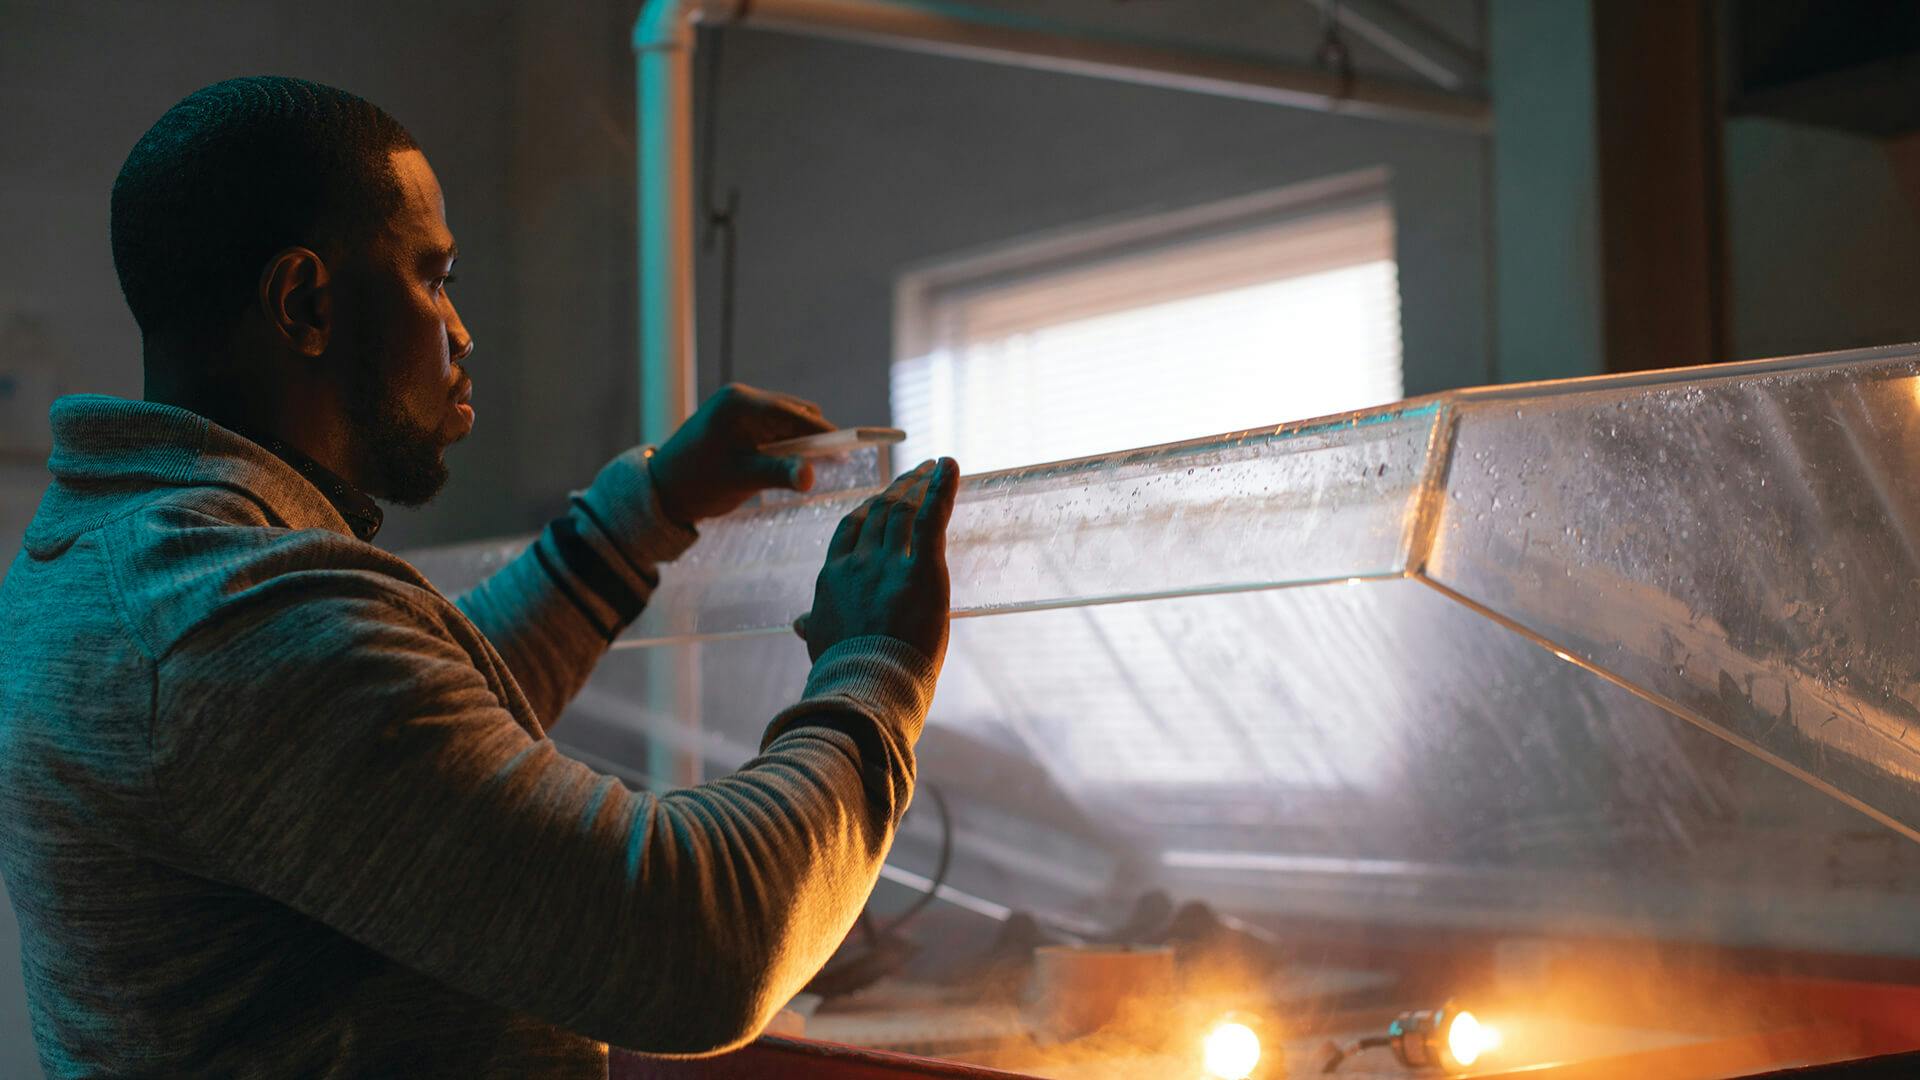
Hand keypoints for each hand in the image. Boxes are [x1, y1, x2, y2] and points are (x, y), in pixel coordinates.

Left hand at [649, 384, 834, 524]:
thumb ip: (780, 474)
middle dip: (814, 437)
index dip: (824, 431)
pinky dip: (784, 444)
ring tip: (815, 467)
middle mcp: (740, 398)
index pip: (793, 414)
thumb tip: (812, 476)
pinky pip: (770, 427)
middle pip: (793, 413)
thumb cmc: (698, 483)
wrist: (661, 490)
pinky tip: (792, 464)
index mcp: (740, 403)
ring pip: (783, 421)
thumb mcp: (743, 479)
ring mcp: (736, 407)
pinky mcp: (734, 420)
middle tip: (835, 464)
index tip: (848, 448)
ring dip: (799, 442)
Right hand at [795, 458, 959, 667]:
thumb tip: (798, 622)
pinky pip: (931, 519)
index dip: (869, 509)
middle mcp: (858, 562)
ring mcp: (888, 563)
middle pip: (880, 513)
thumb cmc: (845, 670)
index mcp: (833, 576)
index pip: (851, 529)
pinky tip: (949, 465)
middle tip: (916, 473)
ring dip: (918, 486)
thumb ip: (813, 625)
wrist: (867, 684)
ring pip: (903, 511)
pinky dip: (942, 489)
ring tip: (932, 470)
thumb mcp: (821, 642)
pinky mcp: (922, 569)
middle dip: (898, 489)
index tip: (881, 498)